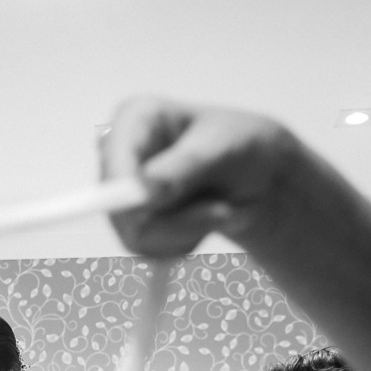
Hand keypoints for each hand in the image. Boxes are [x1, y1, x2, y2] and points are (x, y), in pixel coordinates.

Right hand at [100, 97, 303, 256]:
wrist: (258, 177)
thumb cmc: (243, 146)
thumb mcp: (225, 147)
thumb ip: (184, 166)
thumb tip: (144, 190)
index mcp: (134, 119)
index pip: (113, 160)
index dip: (128, 191)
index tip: (162, 205)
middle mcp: (118, 155)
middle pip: (120, 208)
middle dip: (176, 220)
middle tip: (223, 212)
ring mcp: (121, 192)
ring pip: (137, 237)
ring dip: (188, 232)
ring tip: (220, 210)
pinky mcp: (130, 224)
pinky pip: (150, 251)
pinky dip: (185, 242)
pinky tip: (205, 219)